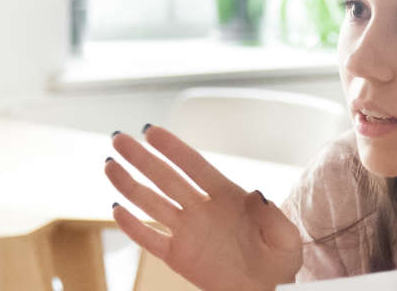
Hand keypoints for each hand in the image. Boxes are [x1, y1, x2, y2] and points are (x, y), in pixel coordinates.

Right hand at [104, 125, 302, 290]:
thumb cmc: (280, 264)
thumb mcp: (286, 239)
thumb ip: (273, 217)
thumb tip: (257, 195)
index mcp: (228, 197)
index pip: (195, 167)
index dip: (173, 149)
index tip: (151, 131)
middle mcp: (202, 209)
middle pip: (166, 179)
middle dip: (142, 159)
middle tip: (120, 138)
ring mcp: (188, 231)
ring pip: (152, 203)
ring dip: (130, 185)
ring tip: (110, 165)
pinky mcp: (179, 256)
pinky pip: (150, 240)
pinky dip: (133, 227)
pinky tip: (116, 210)